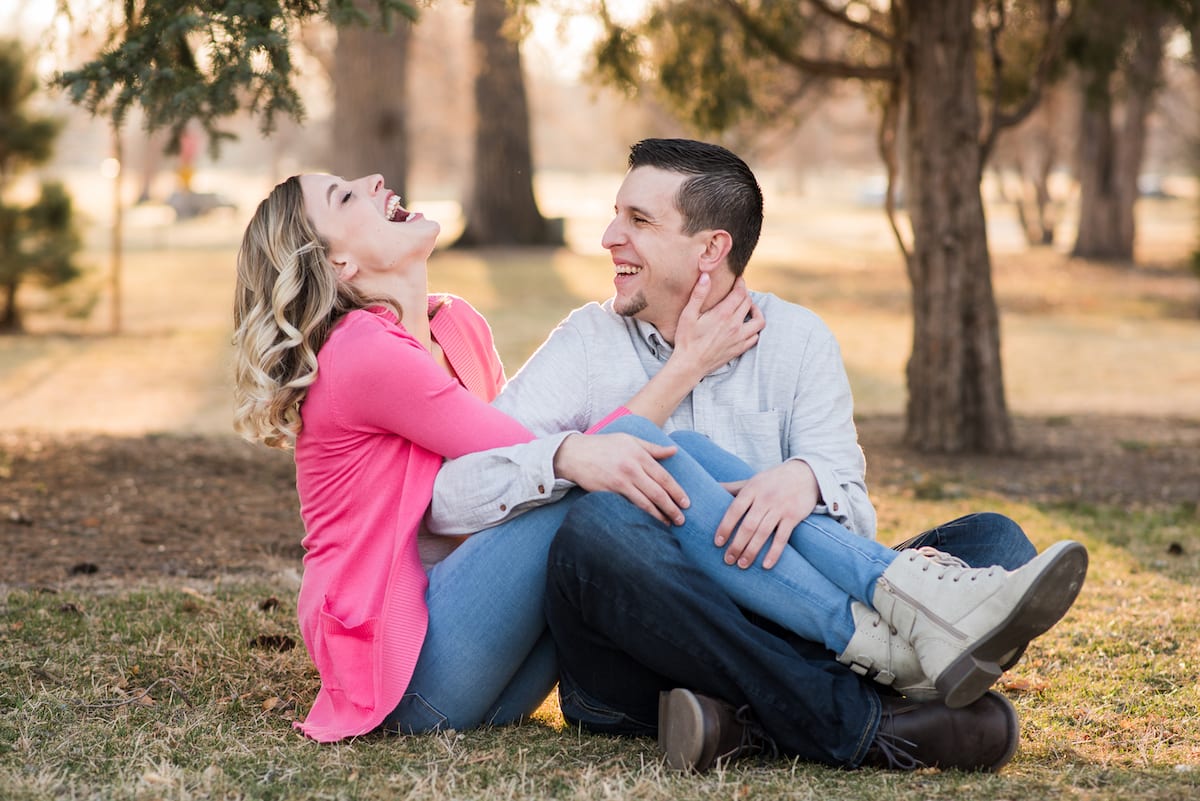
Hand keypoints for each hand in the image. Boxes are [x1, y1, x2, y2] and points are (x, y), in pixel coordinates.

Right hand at [553, 433, 689, 524]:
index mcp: (639, 455)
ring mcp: (619, 481)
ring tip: (668, 524)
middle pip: (657, 492)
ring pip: (645, 503)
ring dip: (658, 516)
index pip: (664, 477)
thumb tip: (674, 450)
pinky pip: (628, 506)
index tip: (686, 503)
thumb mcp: (629, 440)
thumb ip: (652, 448)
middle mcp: (632, 468)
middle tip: (681, 520)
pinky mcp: (608, 492)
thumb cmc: (604, 445)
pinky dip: (640, 515)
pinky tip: (647, 522)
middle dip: (671, 508)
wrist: (575, 453)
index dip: (677, 492)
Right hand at [672, 275, 763, 378]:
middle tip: (738, 292)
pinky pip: (755, 337)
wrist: (690, 365)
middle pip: (749, 303)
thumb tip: (706, 276)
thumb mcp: (688, 315)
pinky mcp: (739, 349)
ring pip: (759, 321)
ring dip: (755, 311)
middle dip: (745, 294)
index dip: (741, 284)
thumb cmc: (686, 339)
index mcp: (723, 314)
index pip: (740, 293)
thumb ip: (698, 294)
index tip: (738, 280)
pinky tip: (745, 326)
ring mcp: (739, 338)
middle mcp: (735, 325)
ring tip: (747, 308)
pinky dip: (754, 329)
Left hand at [715, 460, 819, 569]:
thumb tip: (709, 487)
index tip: (718, 543)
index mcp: (752, 489)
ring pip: (763, 533)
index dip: (725, 527)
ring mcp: (780, 507)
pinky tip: (766, 565)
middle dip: (737, 544)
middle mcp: (765, 498)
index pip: (735, 510)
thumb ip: (732, 487)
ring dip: (751, 551)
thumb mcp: (752, 481)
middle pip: (748, 525)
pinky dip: (774, 552)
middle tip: (728, 560)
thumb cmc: (773, 481)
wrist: (805, 474)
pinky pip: (782, 537)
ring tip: (742, 565)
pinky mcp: (793, 516)